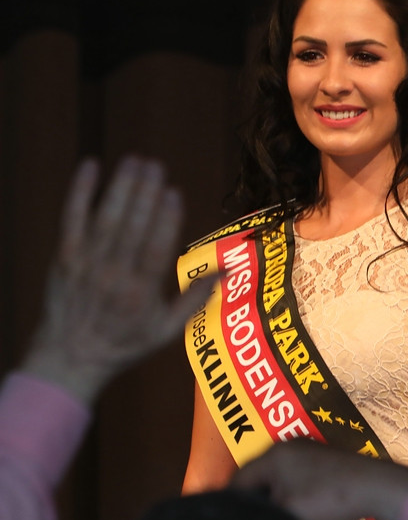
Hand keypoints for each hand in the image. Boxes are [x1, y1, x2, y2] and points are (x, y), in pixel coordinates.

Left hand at [20, 156, 212, 403]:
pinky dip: (79, 192)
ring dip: (120, 187)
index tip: (175, 192)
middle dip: (144, 194)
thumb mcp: (167, 331)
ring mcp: (86, 263)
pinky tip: (90, 166)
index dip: (165, 219)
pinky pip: (71, 218)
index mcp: (141, 293)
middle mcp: (112, 275)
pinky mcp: (64, 256)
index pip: (155, 250)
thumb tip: (230, 271)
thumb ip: (196, 298)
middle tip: (156, 166)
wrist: (69, 358)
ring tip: (135, 161)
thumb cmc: (124, 344)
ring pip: (105, 219)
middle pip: (130, 228)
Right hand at [231, 439, 407, 519]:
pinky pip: (310, 491)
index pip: (240, 480)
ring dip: (294, 514)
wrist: (377, 488)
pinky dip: (312, 510)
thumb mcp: (287, 513)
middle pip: (265, 485)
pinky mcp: (330, 465)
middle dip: (270, 510)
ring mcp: (313, 455)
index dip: (232, 503)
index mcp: (275, 456)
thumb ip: (263, 514)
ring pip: (290, 491)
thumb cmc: (330, 498)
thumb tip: (254, 518)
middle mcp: (291, 449)